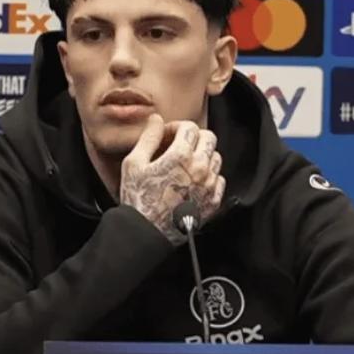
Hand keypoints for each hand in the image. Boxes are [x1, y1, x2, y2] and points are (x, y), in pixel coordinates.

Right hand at [120, 114, 224, 244]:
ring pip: (216, 158)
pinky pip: (219, 180)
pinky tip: (192, 181)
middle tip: (178, 145)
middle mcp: (200, 169)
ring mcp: (209, 186)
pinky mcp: (212, 202)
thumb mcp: (134, 163)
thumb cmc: (138, 199)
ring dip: (202, 155)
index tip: (166, 136)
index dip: (176, 127)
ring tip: (184, 164)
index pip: (189, 127)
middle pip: (209, 138)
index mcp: (181, 156)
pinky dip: (208, 176)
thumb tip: (156, 120)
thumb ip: (148, 137)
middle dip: (193, 137)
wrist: (146, 233)